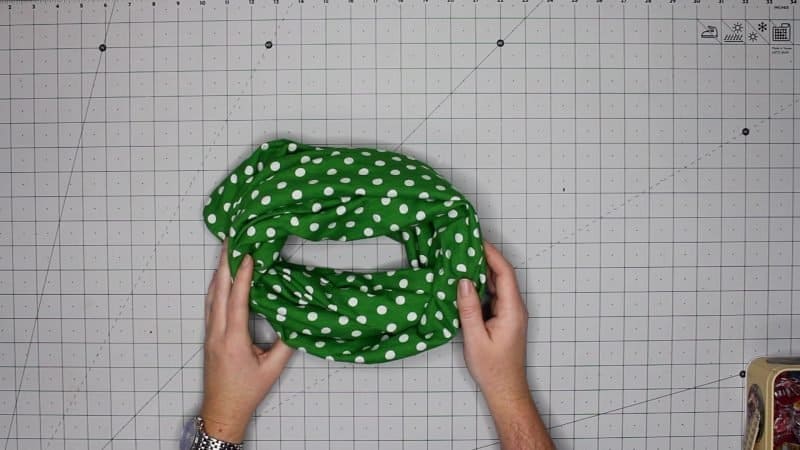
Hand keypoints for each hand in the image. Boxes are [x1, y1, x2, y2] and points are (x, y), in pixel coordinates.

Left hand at [201, 243, 293, 442]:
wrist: (222, 411)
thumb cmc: (246, 392)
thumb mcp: (272, 369)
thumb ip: (286, 344)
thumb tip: (297, 320)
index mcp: (232, 340)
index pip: (237, 300)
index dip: (243, 275)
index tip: (248, 254)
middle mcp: (217, 333)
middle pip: (218, 291)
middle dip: (224, 263)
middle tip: (230, 240)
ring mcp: (209, 334)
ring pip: (211, 296)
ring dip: (219, 272)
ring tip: (226, 251)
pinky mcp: (209, 336)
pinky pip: (211, 304)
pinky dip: (216, 286)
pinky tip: (221, 278)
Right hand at [456, 241, 529, 403]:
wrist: (505, 389)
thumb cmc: (493, 368)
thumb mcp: (475, 338)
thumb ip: (469, 309)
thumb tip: (463, 282)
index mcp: (512, 310)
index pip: (505, 273)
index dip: (491, 254)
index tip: (476, 241)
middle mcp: (515, 308)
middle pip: (502, 275)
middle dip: (485, 258)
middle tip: (465, 245)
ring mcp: (510, 313)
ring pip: (497, 284)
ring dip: (482, 271)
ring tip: (462, 259)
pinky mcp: (504, 318)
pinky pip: (493, 295)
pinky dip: (481, 285)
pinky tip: (466, 282)